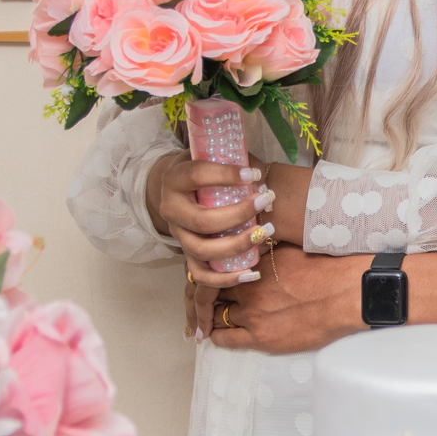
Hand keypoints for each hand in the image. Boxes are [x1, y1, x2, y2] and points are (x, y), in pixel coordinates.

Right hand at [147, 151, 275, 285]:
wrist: (182, 186)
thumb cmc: (206, 169)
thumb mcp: (213, 156)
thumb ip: (233, 161)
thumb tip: (260, 179)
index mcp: (174, 180)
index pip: (197, 176)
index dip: (225, 175)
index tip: (255, 175)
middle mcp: (171, 210)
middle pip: (202, 221)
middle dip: (238, 214)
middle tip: (265, 201)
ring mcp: (179, 236)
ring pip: (203, 251)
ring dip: (237, 245)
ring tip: (265, 233)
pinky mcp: (187, 254)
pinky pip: (202, 275)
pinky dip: (227, 279)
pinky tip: (253, 273)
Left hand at [209, 245, 367, 352]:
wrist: (345, 293)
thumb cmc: (326, 267)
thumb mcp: (289, 246)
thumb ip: (265, 245)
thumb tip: (254, 236)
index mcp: (252, 261)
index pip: (214, 265)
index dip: (207, 270)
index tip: (206, 273)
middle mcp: (246, 286)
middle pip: (209, 290)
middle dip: (203, 294)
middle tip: (199, 298)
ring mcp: (251, 313)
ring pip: (214, 315)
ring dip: (208, 316)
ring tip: (202, 319)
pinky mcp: (261, 337)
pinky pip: (224, 339)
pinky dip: (214, 336)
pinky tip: (210, 336)